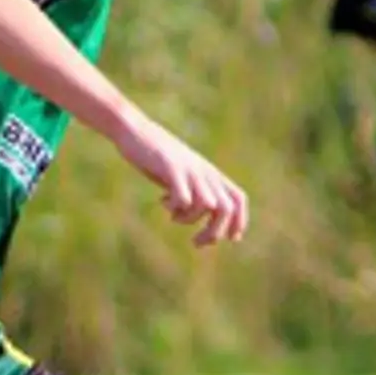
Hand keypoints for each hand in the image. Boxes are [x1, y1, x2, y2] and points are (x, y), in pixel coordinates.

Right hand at [115, 116, 248, 246]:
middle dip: (213, 233)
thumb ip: (196, 191)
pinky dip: (174, 207)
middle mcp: (204, 172)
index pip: (238, 199)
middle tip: (196, 242)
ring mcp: (189, 170)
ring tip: (173, 216)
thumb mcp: (182, 174)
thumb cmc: (158, 157)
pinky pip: (183, 197)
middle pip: (225, 209)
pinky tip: (162, 201)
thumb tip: (205, 214)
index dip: (239, 221)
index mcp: (210, 174)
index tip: (229, 238)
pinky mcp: (172, 169)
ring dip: (189, 219)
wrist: (136, 132)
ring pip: (207, 205)